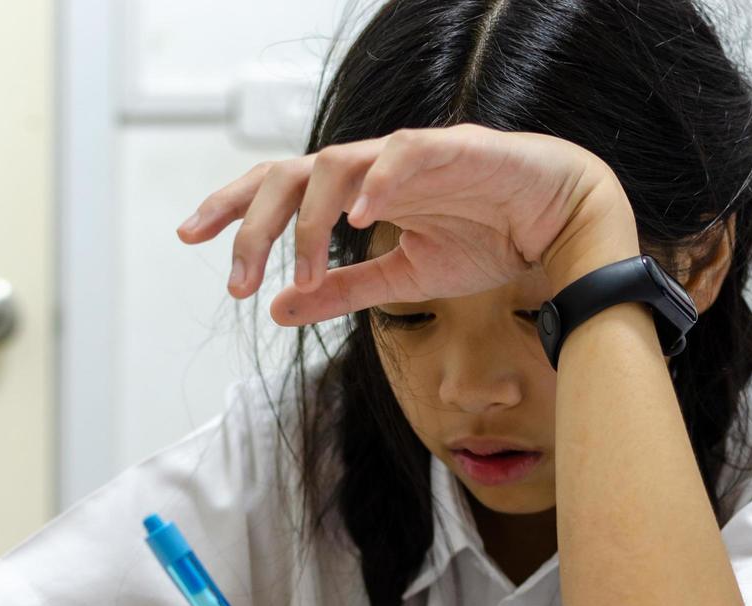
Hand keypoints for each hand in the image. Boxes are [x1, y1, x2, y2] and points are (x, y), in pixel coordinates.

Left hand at [176, 122, 640, 325]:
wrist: (561, 222)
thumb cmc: (486, 238)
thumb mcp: (402, 279)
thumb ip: (341, 292)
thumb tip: (278, 309)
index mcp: (353, 194)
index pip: (277, 188)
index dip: (232, 209)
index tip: (191, 239)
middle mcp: (371, 168)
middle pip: (288, 174)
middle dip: (252, 222)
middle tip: (238, 280)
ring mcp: (408, 156)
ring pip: (334, 164)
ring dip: (309, 220)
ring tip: (306, 267)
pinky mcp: (456, 150)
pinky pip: (405, 154)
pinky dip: (379, 181)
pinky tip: (358, 217)